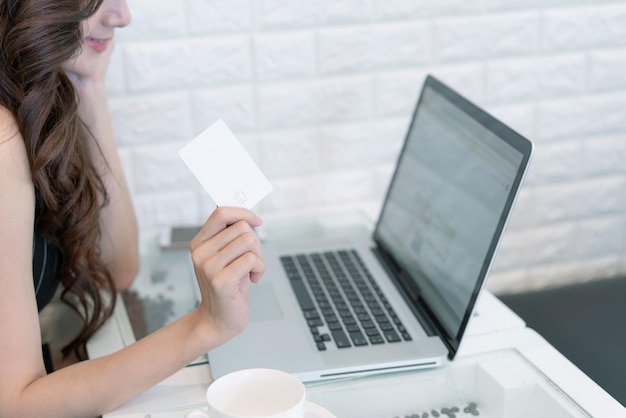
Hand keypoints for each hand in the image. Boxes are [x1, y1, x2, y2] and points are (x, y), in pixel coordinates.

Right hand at [190, 207, 264, 344]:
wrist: (218, 320)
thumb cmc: (229, 286)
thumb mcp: (226, 257)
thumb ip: (231, 237)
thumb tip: (247, 215)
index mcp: (200, 243)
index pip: (221, 213)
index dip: (243, 213)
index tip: (257, 221)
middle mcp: (200, 253)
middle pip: (242, 227)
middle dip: (256, 243)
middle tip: (252, 261)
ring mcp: (208, 267)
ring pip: (249, 242)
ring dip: (258, 257)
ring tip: (251, 271)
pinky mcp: (221, 281)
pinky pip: (251, 260)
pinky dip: (259, 269)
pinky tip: (252, 280)